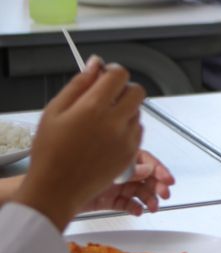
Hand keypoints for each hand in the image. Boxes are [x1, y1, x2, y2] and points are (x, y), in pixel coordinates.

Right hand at [15, 58, 144, 230]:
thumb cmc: (50, 151)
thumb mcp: (54, 111)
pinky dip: (127, 128)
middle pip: (136, 91)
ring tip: (100, 122)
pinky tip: (106, 136)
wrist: (57, 187)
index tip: (104, 75)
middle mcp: (115, 121)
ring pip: (137, 111)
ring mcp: (126, 138)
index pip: (119, 75)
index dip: (112, 71)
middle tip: (105, 97)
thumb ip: (78, 84)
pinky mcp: (131, 153)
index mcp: (93, 107)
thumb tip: (94, 65)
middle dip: (123, 89)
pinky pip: (137, 131)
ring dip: (125, 109)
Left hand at [81, 150, 174, 216]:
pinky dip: (134, 207)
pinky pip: (127, 203)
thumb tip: (149, 170)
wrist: (53, 194)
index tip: (168, 180)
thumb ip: (130, 170)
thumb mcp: (108, 170)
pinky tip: (138, 210)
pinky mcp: (109, 200)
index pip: (146, 161)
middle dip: (157, 186)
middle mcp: (118, 170)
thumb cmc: (76, 174)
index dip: (159, 170)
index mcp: (119, 157)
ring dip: (149, 199)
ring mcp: (114, 185)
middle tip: (164, 195)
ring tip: (153, 207)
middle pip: (146, 177)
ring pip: (139, 192)